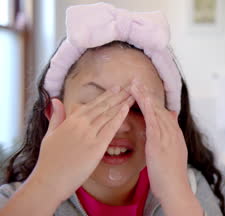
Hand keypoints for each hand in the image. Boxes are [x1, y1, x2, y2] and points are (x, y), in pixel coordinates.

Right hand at [31, 86, 133, 201]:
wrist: (48, 181)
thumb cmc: (48, 161)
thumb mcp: (49, 134)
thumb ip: (56, 117)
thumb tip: (56, 100)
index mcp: (70, 120)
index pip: (92, 104)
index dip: (106, 95)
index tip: (117, 88)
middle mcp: (80, 124)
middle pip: (103, 107)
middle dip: (118, 96)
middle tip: (131, 86)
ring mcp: (88, 135)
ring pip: (108, 115)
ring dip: (122, 103)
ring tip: (133, 95)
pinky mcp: (96, 147)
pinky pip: (110, 129)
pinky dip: (119, 118)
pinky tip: (126, 109)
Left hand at [129, 82, 190, 199]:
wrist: (176, 187)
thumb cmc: (170, 174)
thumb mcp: (173, 151)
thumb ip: (170, 135)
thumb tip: (170, 119)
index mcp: (173, 134)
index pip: (162, 112)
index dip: (151, 100)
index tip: (142, 89)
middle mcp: (172, 132)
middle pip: (159, 108)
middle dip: (147, 93)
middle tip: (136, 80)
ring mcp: (167, 136)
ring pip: (156, 112)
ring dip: (146, 97)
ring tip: (135, 84)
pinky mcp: (161, 142)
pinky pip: (155, 122)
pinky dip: (150, 110)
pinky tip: (144, 100)